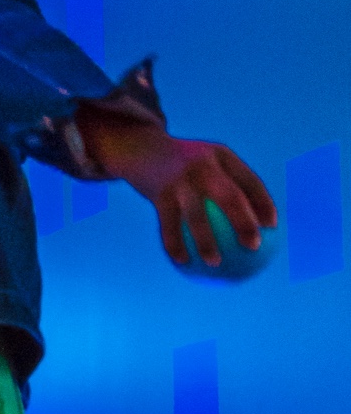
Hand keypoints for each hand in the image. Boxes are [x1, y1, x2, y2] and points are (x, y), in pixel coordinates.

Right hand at [84, 114, 275, 266]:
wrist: (140, 149)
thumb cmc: (184, 162)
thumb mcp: (207, 159)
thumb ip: (230, 181)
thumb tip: (258, 221)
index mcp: (221, 155)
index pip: (250, 180)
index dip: (265, 203)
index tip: (272, 226)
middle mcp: (202, 165)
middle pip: (230, 197)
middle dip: (244, 223)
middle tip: (254, 247)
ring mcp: (179, 180)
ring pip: (197, 217)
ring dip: (206, 242)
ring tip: (215, 263)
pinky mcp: (159, 193)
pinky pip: (169, 225)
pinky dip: (175, 244)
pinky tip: (182, 262)